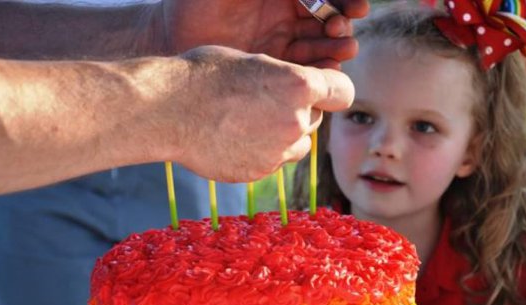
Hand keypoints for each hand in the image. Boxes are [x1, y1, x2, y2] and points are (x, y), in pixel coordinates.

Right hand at [155, 46, 354, 180]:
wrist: (167, 110)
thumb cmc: (203, 75)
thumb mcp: (252, 62)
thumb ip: (283, 79)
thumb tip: (297, 90)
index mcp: (299, 85)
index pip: (342, 91)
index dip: (333, 89)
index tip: (323, 91)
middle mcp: (295, 121)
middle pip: (315, 119)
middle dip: (300, 111)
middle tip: (266, 103)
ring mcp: (278, 152)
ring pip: (298, 145)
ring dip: (285, 136)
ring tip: (250, 123)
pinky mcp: (258, 172)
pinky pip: (272, 162)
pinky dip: (261, 154)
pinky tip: (233, 140)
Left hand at [158, 0, 369, 67]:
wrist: (169, 37)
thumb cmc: (196, 1)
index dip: (342, 0)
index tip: (356, 6)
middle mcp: (286, 16)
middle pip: (327, 21)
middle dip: (341, 25)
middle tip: (344, 30)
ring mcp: (281, 45)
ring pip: (319, 48)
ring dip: (335, 50)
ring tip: (344, 52)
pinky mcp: (272, 71)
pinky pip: (302, 74)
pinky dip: (317, 75)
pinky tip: (327, 75)